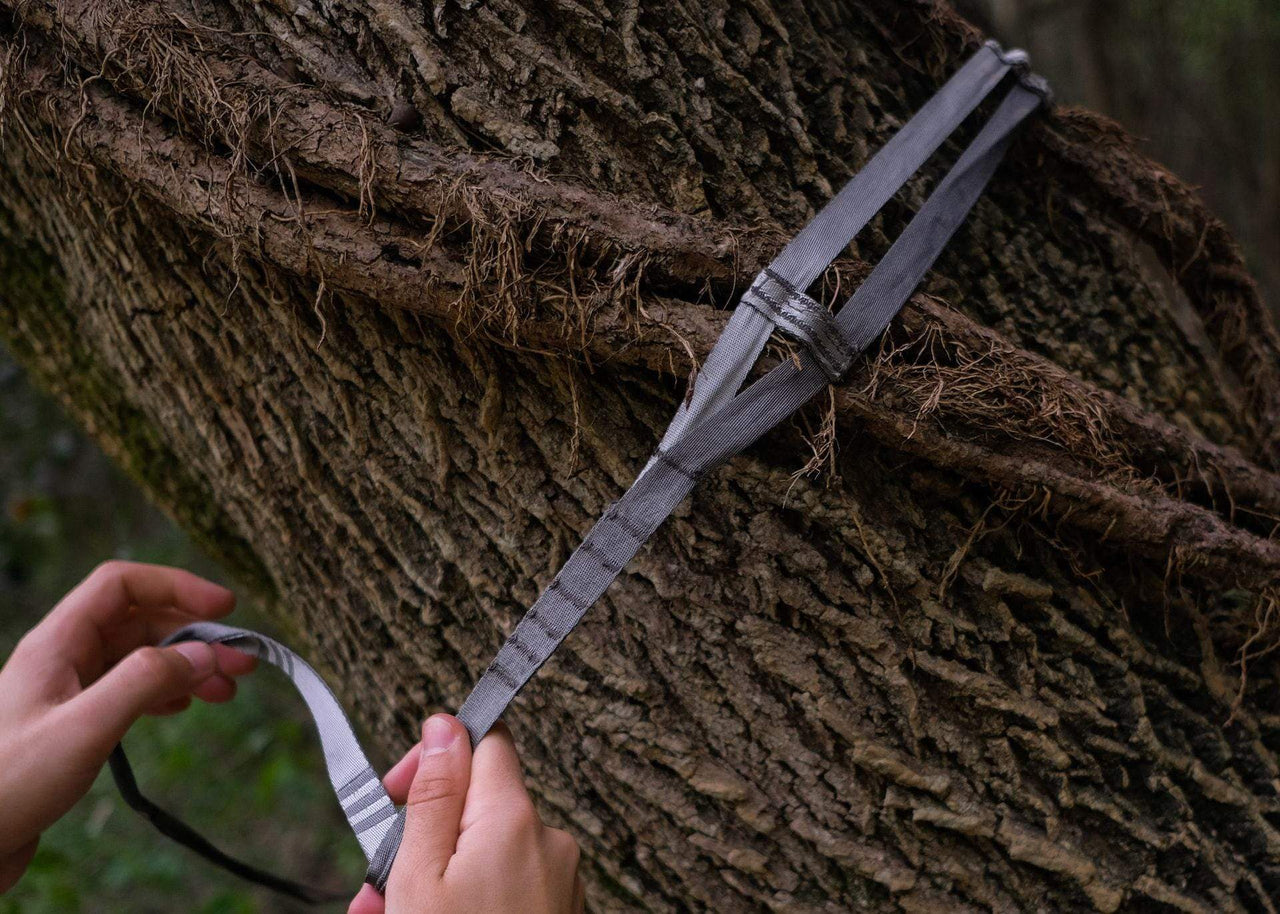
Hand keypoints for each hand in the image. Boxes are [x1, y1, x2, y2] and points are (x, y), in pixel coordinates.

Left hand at [0, 561, 255, 891]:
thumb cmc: (8, 783)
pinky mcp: (73, 725)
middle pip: (140, 623)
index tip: (224, 608)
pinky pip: (129, 692)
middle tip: (241, 663)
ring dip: (186, 667)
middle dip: (194, 637)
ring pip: (139, 659)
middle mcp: (64, 659)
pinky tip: (184, 708)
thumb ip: (145, 683)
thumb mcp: (84, 727)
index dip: (175, 586)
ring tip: (225, 692)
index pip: (122, 586)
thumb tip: (203, 654)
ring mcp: (68, 691)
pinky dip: (165, 693)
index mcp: (58, 643)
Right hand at [348, 715, 583, 913]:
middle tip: (373, 890)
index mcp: (514, 818)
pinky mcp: (558, 910)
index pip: (485, 742)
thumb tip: (444, 726)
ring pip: (482, 855)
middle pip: (475, 808)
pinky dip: (465, 901)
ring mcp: (559, 880)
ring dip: (433, 880)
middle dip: (419, 839)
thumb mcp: (419, 876)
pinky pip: (505, 886)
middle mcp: (547, 841)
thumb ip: (432, 795)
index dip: (437, 754)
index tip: (396, 789)